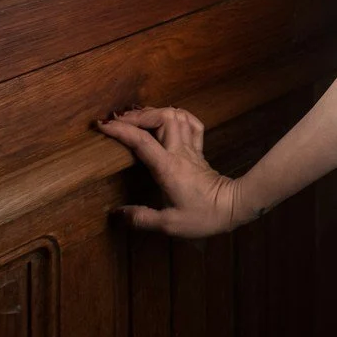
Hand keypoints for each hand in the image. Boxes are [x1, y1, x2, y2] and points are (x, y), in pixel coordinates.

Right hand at [95, 105, 242, 236]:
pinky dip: (178, 115)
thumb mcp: (170, 224)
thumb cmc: (204, 216)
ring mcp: (191, 149)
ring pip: (176, 116)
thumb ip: (142, 218)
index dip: (120, 130)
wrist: (234, 208)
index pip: (141, 141)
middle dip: (137, 115)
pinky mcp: (199, 151)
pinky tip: (167, 118)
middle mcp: (180, 152)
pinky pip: (191, 124)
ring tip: (137, 118)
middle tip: (118, 121)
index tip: (102, 126)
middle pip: (161, 117)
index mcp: (168, 168)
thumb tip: (117, 214)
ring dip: (155, 112)